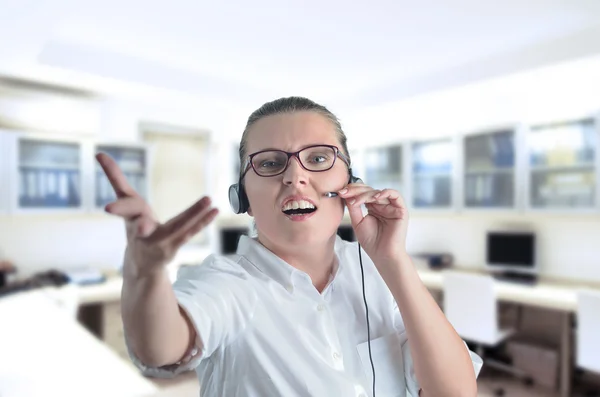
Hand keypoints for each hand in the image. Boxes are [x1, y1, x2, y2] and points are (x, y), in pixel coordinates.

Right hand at [96, 153, 218, 275]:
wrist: (141, 262)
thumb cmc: (134, 225)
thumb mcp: (126, 202)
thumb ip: (115, 178)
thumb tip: (99, 153)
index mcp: (130, 218)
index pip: (125, 208)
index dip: (118, 207)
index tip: (108, 207)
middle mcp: (142, 232)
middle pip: (141, 224)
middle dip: (141, 226)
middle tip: (144, 226)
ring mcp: (159, 241)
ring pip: (178, 226)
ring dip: (194, 213)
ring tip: (209, 200)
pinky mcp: (174, 247)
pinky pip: (190, 232)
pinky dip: (203, 221)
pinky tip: (214, 210)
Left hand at [338, 183, 408, 263]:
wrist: (382, 255)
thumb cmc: (371, 242)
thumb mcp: (358, 222)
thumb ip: (354, 208)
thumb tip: (346, 194)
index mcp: (373, 207)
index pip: (363, 193)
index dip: (352, 190)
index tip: (340, 192)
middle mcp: (382, 205)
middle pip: (369, 190)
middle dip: (356, 190)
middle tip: (345, 193)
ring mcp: (391, 207)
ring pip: (379, 192)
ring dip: (366, 194)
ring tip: (356, 201)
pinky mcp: (401, 210)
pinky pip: (396, 195)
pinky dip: (385, 193)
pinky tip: (375, 197)